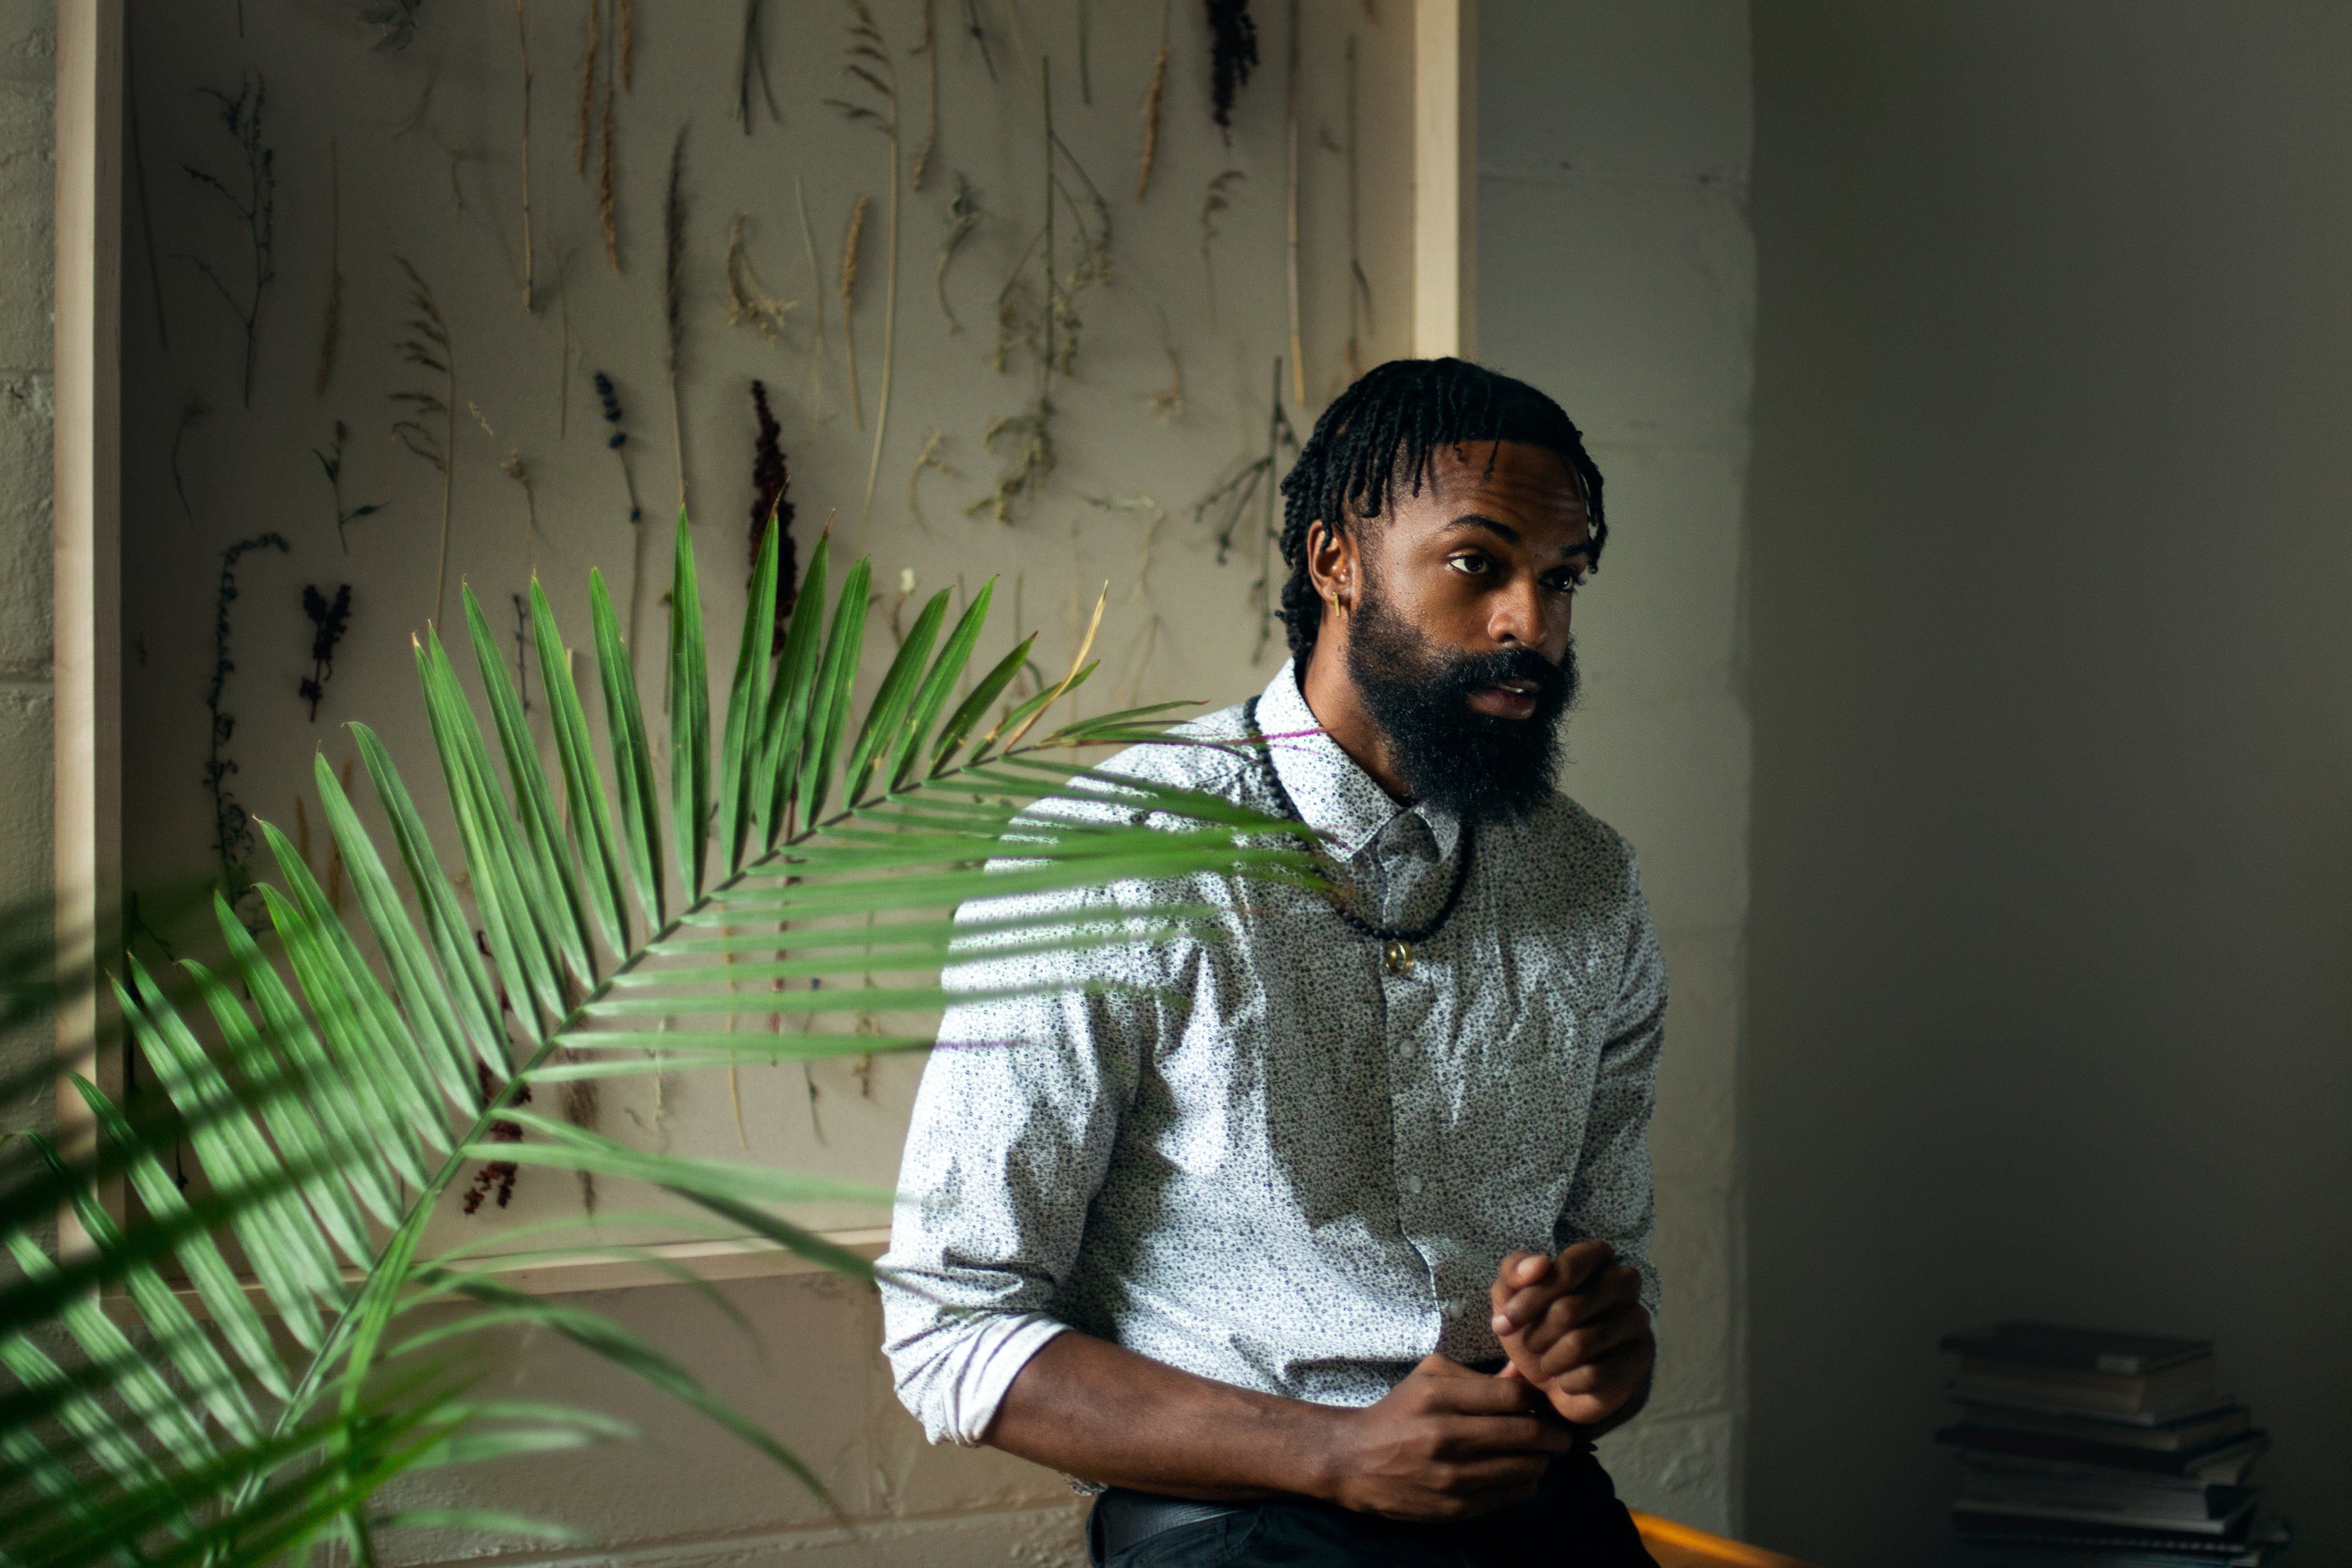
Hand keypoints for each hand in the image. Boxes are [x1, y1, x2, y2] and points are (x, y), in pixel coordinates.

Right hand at [1316, 1353, 1576, 1520]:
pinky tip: (1517, 1473)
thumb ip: (1477, 1376)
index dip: (1537, 1399)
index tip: (1544, 1405)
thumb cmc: (1398, 1411)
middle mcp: (1446, 1436)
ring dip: (1541, 1461)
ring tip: (1539, 1455)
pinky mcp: (1454, 1508)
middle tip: (1561, 1436)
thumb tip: (1524, 1373)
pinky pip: (1509, 1495)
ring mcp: (1451, 1476)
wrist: (1354, 1460)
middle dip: (1554, 1435)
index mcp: (1439, 1396)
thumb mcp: (1429, 1377)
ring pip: (1524, 1469)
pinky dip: (1523, 1484)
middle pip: (1526, 1434)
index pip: (1512, 1396)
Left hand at [1489, 1243, 1654, 1428]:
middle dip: (1537, 1334)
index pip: (1567, 1268)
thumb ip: (1514, 1271)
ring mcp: (1637, 1319)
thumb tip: (1539, 1263)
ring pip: (1580, 1344)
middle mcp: (1624, 1281)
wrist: (1556, 1379)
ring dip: (1550, 1360)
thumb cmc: (1536, 1326)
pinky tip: (1567, 1380)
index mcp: (1595, 1256)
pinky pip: (1595, 1375)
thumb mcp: (1510, 1296)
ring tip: (1548, 1362)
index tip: (1503, 1322)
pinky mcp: (1641, 1357)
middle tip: (1530, 1344)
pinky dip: (1569, 1382)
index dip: (1531, 1298)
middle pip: (1569, 1309)